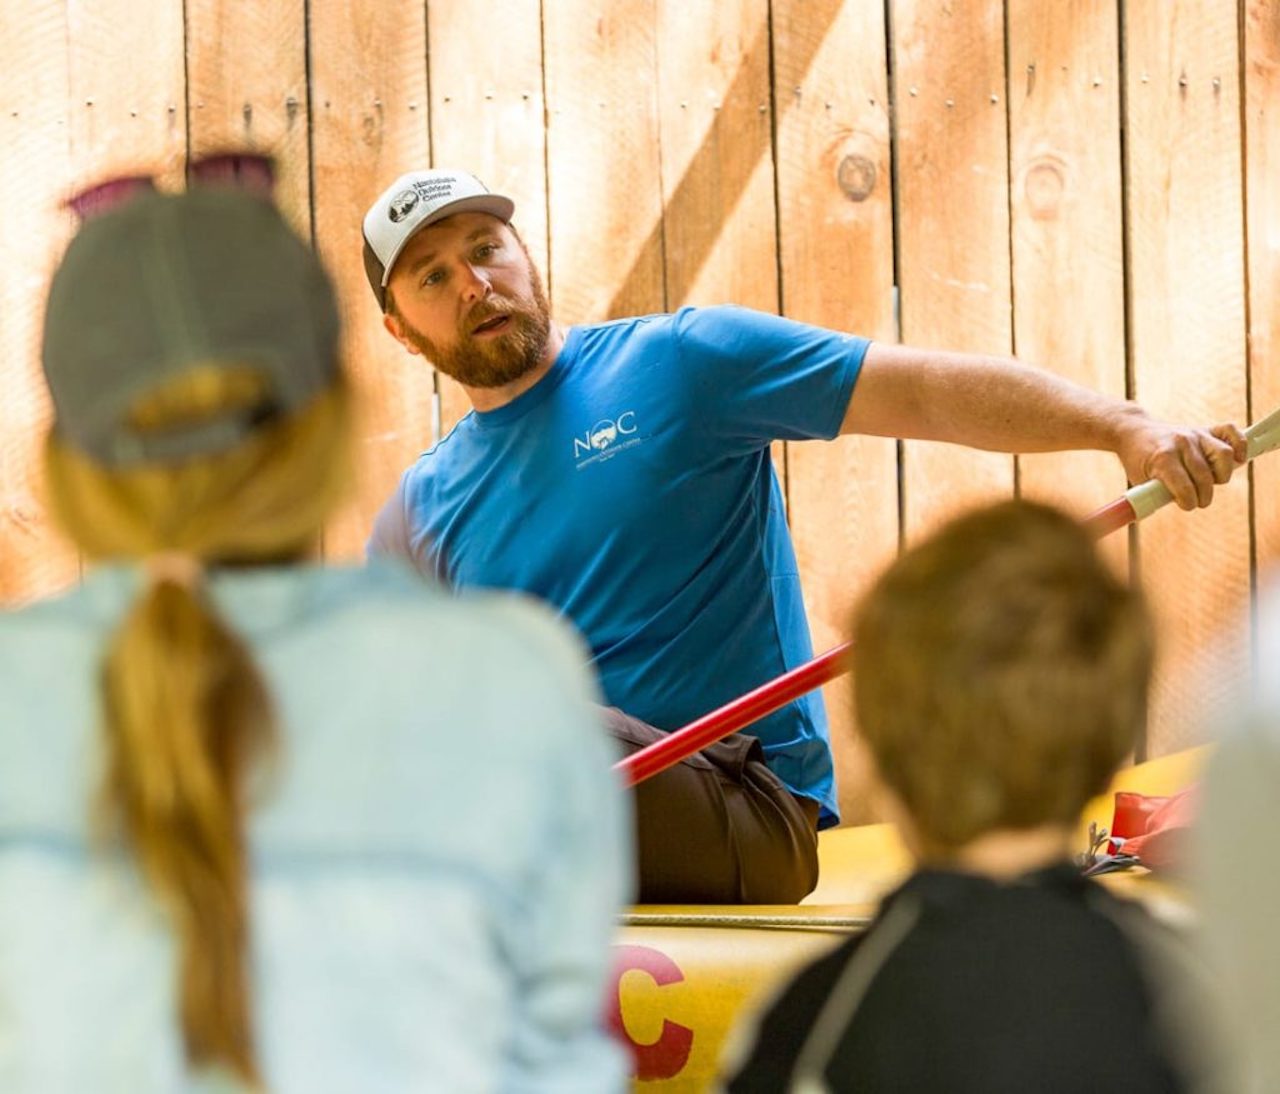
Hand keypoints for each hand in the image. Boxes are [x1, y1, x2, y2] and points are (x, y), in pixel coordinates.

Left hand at [1115, 414, 1246, 509]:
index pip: (1185, 488)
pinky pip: (1231, 431)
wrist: (1134, 432)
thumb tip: (1177, 507)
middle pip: (1205, 477)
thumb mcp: (1140, 480)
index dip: (1188, 502)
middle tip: (1198, 499)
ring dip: (1222, 476)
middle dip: (1203, 496)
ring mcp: (1195, 434)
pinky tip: (1238, 460)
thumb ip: (1159, 494)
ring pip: (1224, 455)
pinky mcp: (1205, 429)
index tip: (1187, 505)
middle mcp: (1181, 444)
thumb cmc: (1137, 460)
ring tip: (1211, 482)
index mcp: (1162, 458)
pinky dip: (1240, 445)